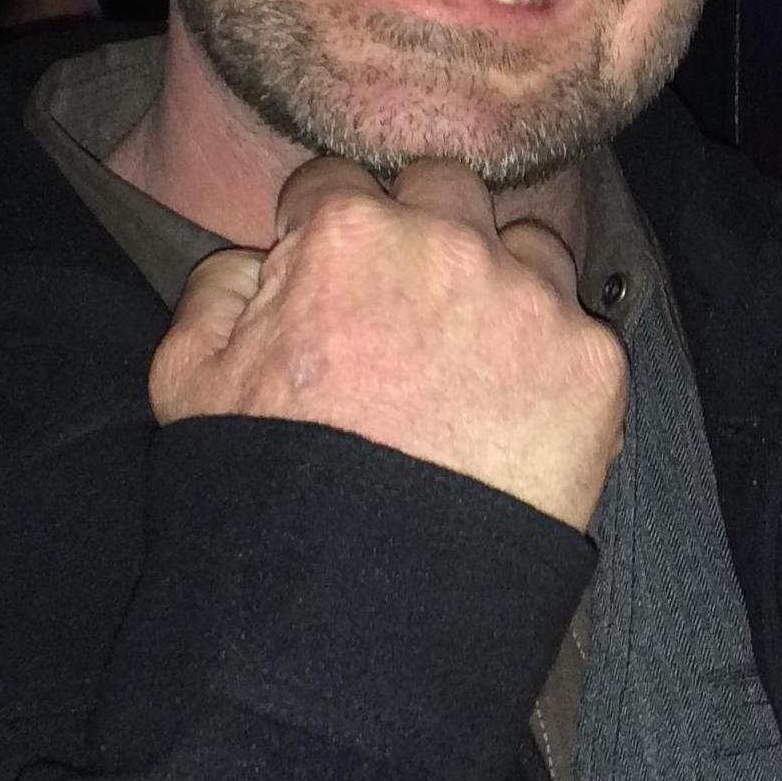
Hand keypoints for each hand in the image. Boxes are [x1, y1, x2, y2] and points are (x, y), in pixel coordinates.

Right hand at [150, 155, 628, 530]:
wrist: (368, 597)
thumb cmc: (269, 488)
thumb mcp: (188, 380)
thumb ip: (218, 286)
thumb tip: (262, 257)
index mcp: (348, 233)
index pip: (337, 183)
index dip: (326, 229)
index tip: (334, 276)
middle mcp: (451, 244)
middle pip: (444, 188)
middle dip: (423, 228)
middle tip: (406, 307)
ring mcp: (532, 300)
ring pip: (527, 246)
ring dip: (501, 283)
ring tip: (469, 365)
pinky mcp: (593, 362)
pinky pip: (578, 329)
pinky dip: (551, 363)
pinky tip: (515, 417)